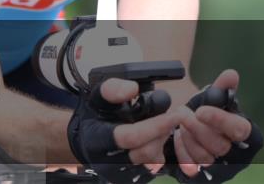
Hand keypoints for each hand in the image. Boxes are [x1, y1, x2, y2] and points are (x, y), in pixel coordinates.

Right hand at [69, 77, 190, 182]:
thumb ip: (113, 89)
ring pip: (154, 160)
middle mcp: (109, 163)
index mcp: (97, 141)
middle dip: (162, 132)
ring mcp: (122, 174)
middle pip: (146, 151)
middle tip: (170, 116)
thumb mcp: (98, 95)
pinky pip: (156, 167)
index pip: (130, 137)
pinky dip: (160, 149)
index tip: (174, 115)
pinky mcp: (134, 179)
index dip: (155, 126)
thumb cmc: (96, 114)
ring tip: (159, 124)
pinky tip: (156, 137)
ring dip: (162, 140)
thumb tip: (132, 89)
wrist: (88, 137)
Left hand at [166, 69, 263, 182]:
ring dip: (187, 137)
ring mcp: (222, 168)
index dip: (220, 120)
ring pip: (203, 157)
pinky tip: (178, 137)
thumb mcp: (213, 98)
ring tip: (180, 123)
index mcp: (248, 134)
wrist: (190, 126)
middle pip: (219, 146)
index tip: (200, 110)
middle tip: (182, 112)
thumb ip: (222, 87)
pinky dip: (181, 151)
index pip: (240, 130)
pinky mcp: (205, 177)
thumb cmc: (207, 112)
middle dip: (196, 127)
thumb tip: (231, 75)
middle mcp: (239, 154)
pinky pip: (190, 168)